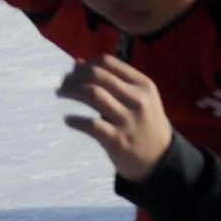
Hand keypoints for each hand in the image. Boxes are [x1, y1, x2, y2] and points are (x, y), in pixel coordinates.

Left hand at [56, 53, 173, 181]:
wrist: (160, 157)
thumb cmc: (143, 122)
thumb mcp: (136, 98)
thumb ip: (110, 80)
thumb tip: (76, 63)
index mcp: (143, 85)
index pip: (108, 62)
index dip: (85, 65)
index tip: (74, 74)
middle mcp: (138, 99)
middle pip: (98, 75)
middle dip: (74, 77)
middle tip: (63, 85)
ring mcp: (129, 120)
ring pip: (93, 94)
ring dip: (71, 91)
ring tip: (60, 94)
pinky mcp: (118, 140)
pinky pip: (91, 125)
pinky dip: (75, 120)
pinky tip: (68, 120)